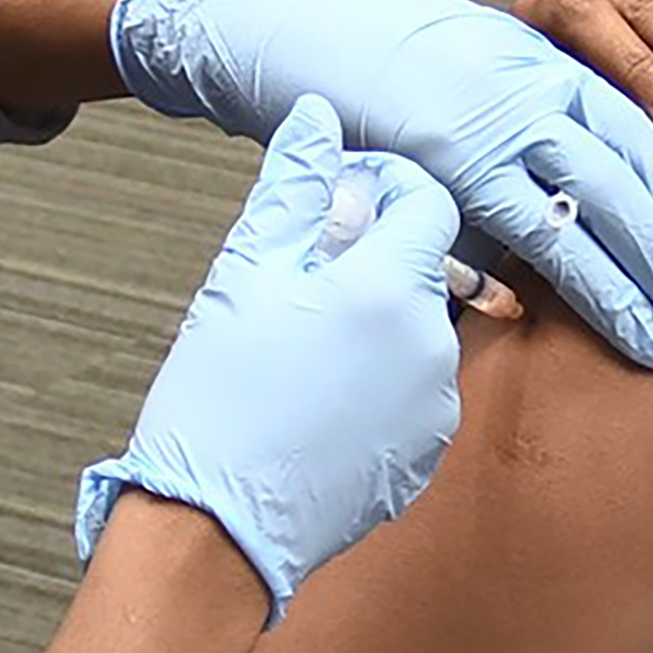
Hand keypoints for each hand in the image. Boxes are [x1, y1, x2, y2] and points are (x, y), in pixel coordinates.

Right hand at [76, 96, 461, 623]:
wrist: (216, 530)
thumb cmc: (219, 403)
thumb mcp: (244, 276)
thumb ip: (294, 190)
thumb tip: (320, 122)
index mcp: (394, 291)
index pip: (428, 204)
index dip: (385, 187)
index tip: (339, 197)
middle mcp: (434, 349)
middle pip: (421, 270)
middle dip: (368, 258)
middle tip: (294, 280)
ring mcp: (437, 410)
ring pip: (416, 334)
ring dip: (372, 324)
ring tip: (297, 352)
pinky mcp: (424, 459)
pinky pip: (413, 395)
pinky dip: (376, 384)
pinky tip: (315, 402)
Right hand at [109, 0, 652, 368]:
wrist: (285, 24)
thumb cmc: (368, 60)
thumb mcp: (467, 75)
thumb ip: (516, 133)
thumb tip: (554, 210)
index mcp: (544, 66)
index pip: (640, 140)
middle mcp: (530, 92)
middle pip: (629, 181)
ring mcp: (491, 127)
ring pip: (590, 214)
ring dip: (635, 282)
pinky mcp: (447, 165)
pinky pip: (523, 234)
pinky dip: (562, 284)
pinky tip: (591, 322)